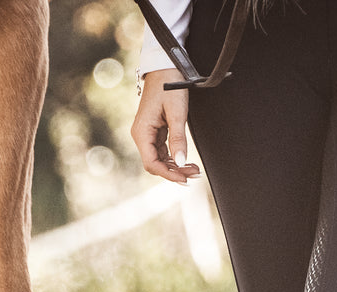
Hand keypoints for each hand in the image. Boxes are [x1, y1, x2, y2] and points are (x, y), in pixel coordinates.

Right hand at [131, 70, 201, 184]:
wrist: (165, 68)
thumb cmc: (169, 86)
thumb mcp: (177, 113)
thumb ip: (178, 139)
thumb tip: (181, 162)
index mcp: (142, 132)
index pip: (152, 163)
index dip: (168, 174)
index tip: (185, 179)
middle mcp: (141, 135)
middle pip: (156, 164)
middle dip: (175, 172)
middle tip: (195, 174)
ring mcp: (148, 134)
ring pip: (161, 159)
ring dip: (177, 166)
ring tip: (195, 169)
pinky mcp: (155, 131)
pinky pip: (163, 151)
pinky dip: (175, 157)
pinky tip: (187, 161)